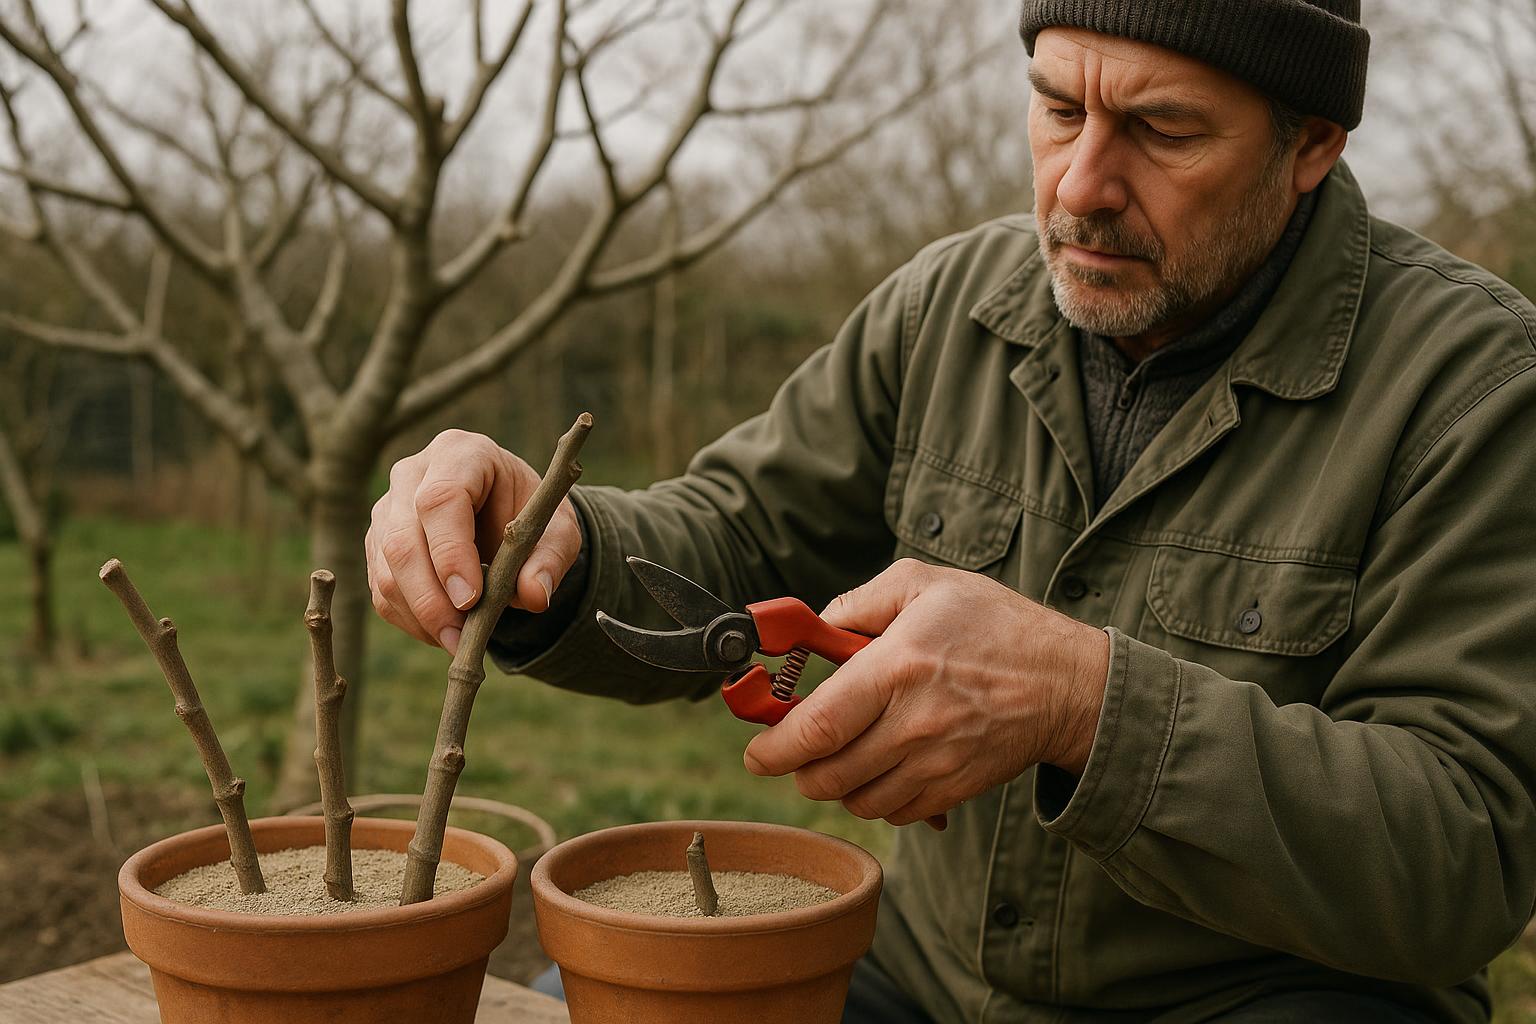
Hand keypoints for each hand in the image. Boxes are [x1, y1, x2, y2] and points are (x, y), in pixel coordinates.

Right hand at [365, 429, 582, 655]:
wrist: (508, 513)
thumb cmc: (532, 513)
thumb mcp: (557, 530)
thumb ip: (550, 558)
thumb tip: (533, 596)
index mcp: (460, 453)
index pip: (440, 500)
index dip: (450, 553)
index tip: (471, 599)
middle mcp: (412, 474)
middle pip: (402, 539)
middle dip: (430, 598)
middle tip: (461, 639)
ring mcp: (388, 508)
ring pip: (385, 569)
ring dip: (420, 615)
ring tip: (459, 643)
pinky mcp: (378, 542)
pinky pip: (381, 588)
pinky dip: (410, 619)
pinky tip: (444, 632)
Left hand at [742, 559, 1109, 825]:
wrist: (1067, 684)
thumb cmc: (996, 626)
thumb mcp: (926, 585)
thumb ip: (861, 600)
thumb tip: (817, 626)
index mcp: (899, 667)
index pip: (820, 725)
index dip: (775, 746)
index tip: (755, 751)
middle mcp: (914, 723)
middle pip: (828, 775)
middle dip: (798, 768)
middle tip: (795, 749)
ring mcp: (935, 763)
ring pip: (856, 800)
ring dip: (836, 783)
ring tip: (844, 751)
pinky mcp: (954, 789)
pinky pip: (894, 813)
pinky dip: (876, 799)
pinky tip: (883, 766)